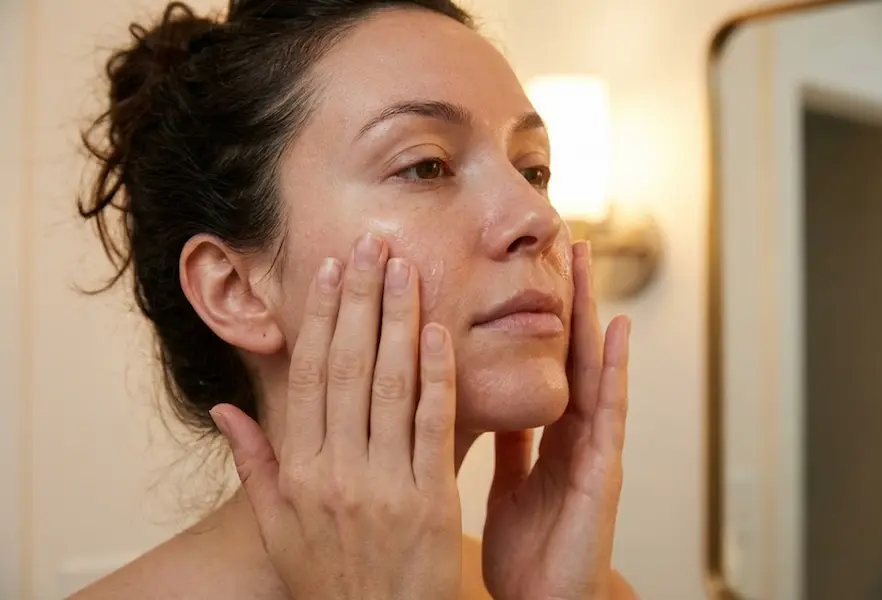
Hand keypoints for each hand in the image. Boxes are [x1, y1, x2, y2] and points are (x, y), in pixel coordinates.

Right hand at [209, 234, 462, 599]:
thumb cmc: (327, 579)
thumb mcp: (276, 527)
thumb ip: (253, 463)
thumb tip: (224, 407)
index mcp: (299, 470)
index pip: (309, 375)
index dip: (320, 317)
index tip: (329, 270)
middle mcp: (337, 470)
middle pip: (349, 367)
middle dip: (361, 300)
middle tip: (371, 245)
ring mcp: (385, 485)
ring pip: (390, 385)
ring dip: (398, 321)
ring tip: (405, 269)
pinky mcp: (430, 502)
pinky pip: (433, 426)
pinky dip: (435, 375)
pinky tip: (438, 331)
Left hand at [482, 241, 632, 599]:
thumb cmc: (530, 549)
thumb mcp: (511, 483)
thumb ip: (509, 443)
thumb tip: (491, 404)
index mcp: (548, 435)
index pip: (544, 362)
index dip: (540, 316)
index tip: (532, 269)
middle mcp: (574, 433)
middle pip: (570, 352)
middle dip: (569, 297)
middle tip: (565, 239)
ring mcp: (594, 450)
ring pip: (593, 368)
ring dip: (592, 312)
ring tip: (587, 260)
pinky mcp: (603, 473)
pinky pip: (607, 414)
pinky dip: (612, 371)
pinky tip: (613, 331)